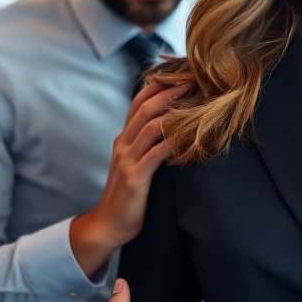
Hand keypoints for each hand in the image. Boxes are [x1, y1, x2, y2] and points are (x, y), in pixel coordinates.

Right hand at [70, 81, 189, 277]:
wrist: (108, 225)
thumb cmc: (128, 196)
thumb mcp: (135, 163)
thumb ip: (147, 146)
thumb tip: (172, 129)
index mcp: (123, 139)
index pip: (138, 104)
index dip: (158, 87)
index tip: (180, 75)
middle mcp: (123, 144)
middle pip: (144, 108)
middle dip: (168, 92)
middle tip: (192, 80)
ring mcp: (127, 160)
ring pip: (148, 126)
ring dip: (172, 111)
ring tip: (194, 101)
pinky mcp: (135, 178)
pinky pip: (155, 154)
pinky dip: (171, 142)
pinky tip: (187, 136)